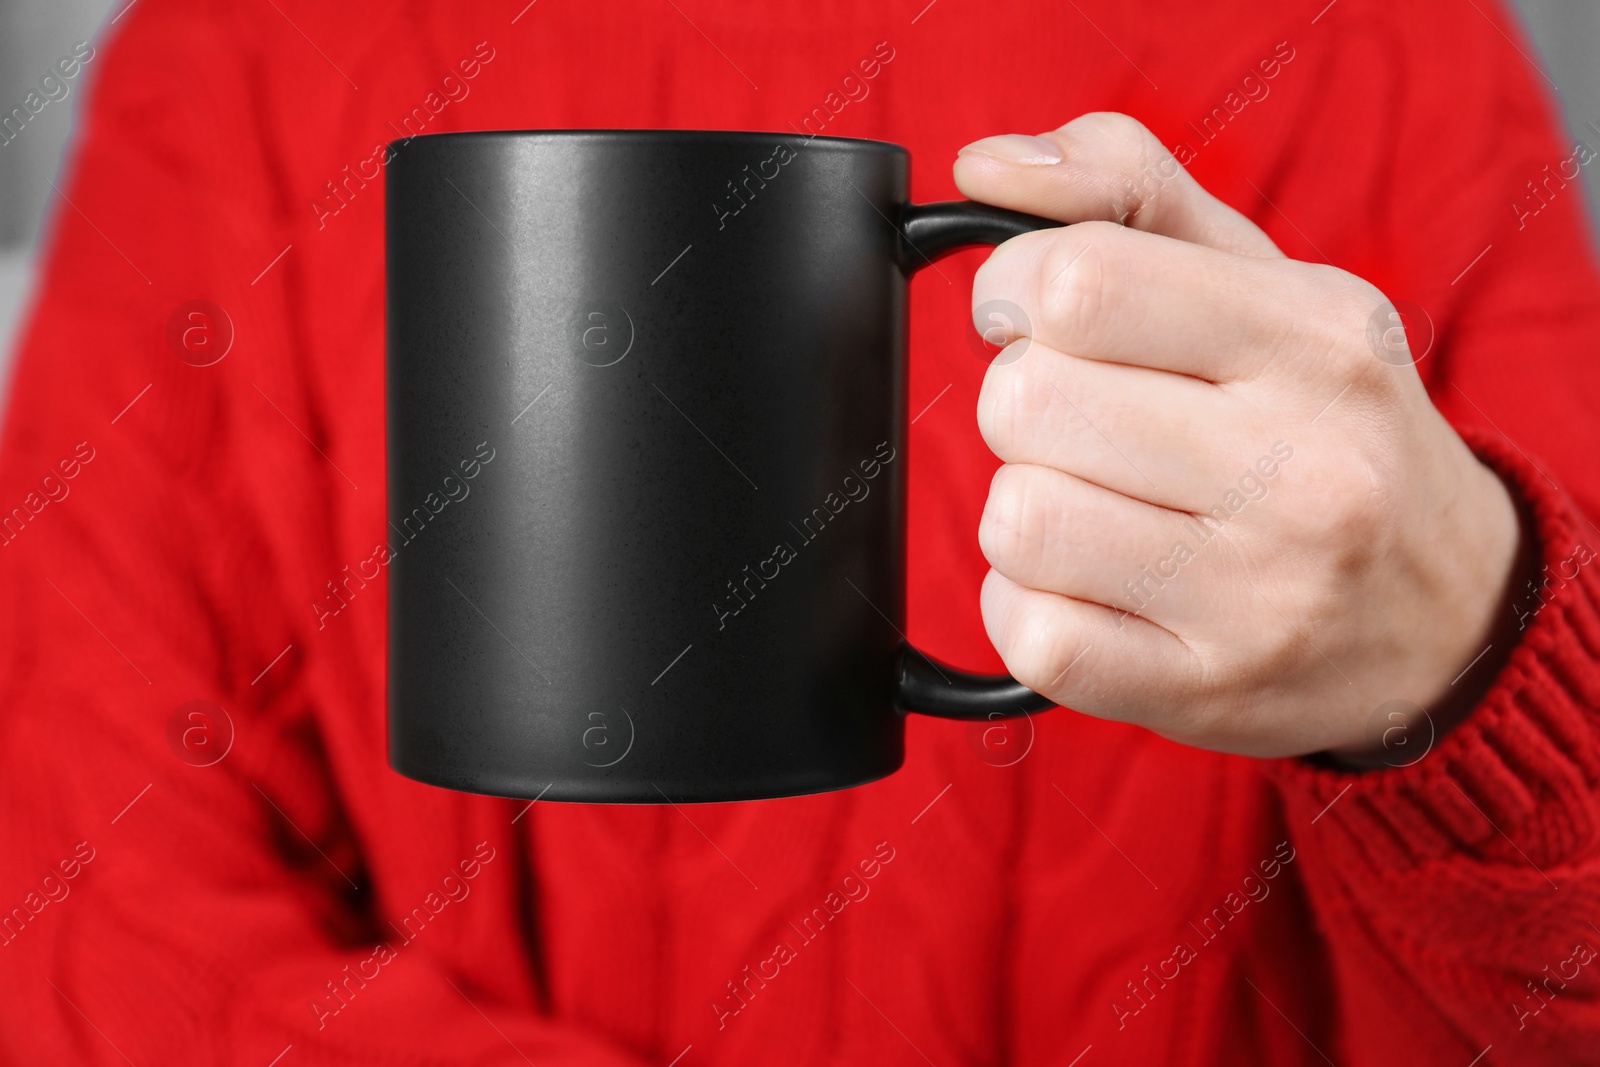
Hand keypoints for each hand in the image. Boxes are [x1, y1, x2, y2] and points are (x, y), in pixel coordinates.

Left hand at [953, 113, 1527, 761]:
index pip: (1079, 283)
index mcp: (1314, 342)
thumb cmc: (1329, 427)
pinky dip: (1029, 606)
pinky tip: (1093, 588)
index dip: (1013, 290)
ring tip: (1099, 507)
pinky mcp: (1202, 691)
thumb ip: (1128, 191)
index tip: (1030, 312)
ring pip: (1015, 521)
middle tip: (1082, 421)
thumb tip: (986, 169)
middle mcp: (1303, 471)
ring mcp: (1257, 596)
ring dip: (1026, 507)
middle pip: (1024, 404)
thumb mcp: (1265, 281)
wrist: (1448, 611)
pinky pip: (1030, 636)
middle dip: (1022, 403)